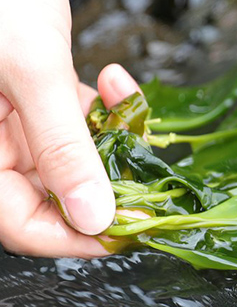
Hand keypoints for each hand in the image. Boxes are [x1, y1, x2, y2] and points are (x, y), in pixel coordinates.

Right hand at [0, 0, 139, 256]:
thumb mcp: (30, 71)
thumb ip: (62, 146)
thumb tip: (96, 217)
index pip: (21, 223)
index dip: (76, 235)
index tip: (132, 228)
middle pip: (56, 194)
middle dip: (110, 181)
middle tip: (152, 174)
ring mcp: (15, 122)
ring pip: (77, 156)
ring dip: (112, 138)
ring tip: (127, 108)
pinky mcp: (38, 97)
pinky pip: (80, 121)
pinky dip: (105, 107)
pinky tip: (112, 79)